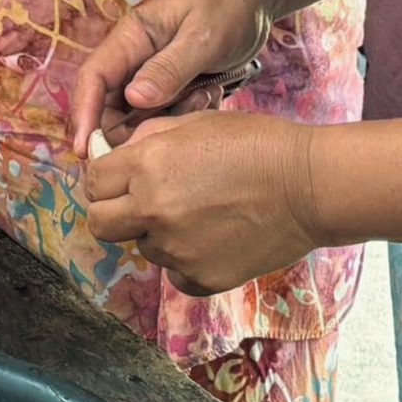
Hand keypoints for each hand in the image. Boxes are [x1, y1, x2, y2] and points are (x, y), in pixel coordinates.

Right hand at [69, 0, 273, 149]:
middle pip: (108, 104)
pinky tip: (211, 95)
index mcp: (131, 38)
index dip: (84, 114)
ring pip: (138, 114)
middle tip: (167, 134)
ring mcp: (151, 73)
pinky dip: (183, 115)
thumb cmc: (227, 4)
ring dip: (165, 120)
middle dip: (130, 127)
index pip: (93, 77)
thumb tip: (132, 99)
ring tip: (204, 98)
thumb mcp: (202, 38)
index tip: (85, 149)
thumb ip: (169, 68)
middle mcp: (133, 58)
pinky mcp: (170, 85)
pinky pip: (163, 113)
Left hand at [83, 110, 323, 296]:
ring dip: (158, 234)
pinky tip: (212, 238)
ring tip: (199, 214)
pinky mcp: (202, 278)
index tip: (119, 180)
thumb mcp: (195, 123)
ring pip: (143, 247)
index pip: (93, 182)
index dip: (104, 179)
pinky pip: (175, 274)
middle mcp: (153, 210)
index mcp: (146, 167)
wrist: (309, 186)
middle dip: (113, 212)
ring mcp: (177, 249)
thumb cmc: (257, 144)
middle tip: (139, 204)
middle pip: (100, 224)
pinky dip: (186, 261)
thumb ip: (148, 139)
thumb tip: (117, 153)